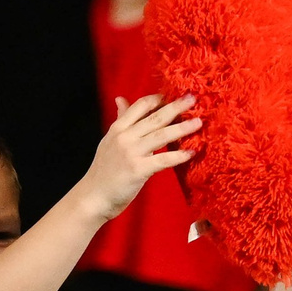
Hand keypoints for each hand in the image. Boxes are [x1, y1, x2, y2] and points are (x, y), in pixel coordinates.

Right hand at [90, 94, 199, 216]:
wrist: (93, 196)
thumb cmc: (104, 170)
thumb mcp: (110, 140)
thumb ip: (120, 120)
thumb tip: (120, 99)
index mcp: (118, 128)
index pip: (140, 105)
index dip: (159, 99)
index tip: (174, 94)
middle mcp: (125, 137)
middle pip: (155, 117)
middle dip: (175, 107)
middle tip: (192, 99)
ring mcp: (131, 153)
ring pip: (161, 135)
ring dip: (182, 128)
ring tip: (198, 122)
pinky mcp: (138, 170)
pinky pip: (163, 160)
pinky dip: (178, 156)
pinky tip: (191, 152)